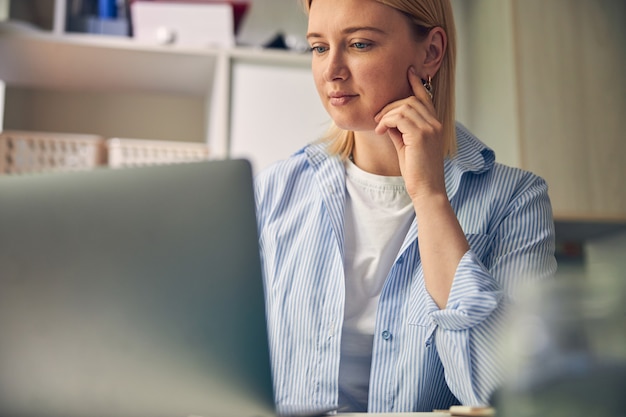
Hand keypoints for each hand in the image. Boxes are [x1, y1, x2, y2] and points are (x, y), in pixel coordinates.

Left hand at [374, 66, 445, 201]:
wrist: (426, 189)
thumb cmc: (417, 171)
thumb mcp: (406, 145)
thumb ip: (400, 129)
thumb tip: (387, 119)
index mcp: (434, 125)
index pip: (426, 98)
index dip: (417, 83)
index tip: (409, 72)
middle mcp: (435, 123)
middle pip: (411, 100)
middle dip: (391, 105)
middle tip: (378, 118)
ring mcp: (429, 128)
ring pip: (404, 106)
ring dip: (387, 114)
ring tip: (379, 126)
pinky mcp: (421, 135)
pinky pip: (399, 117)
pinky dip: (387, 121)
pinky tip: (381, 131)